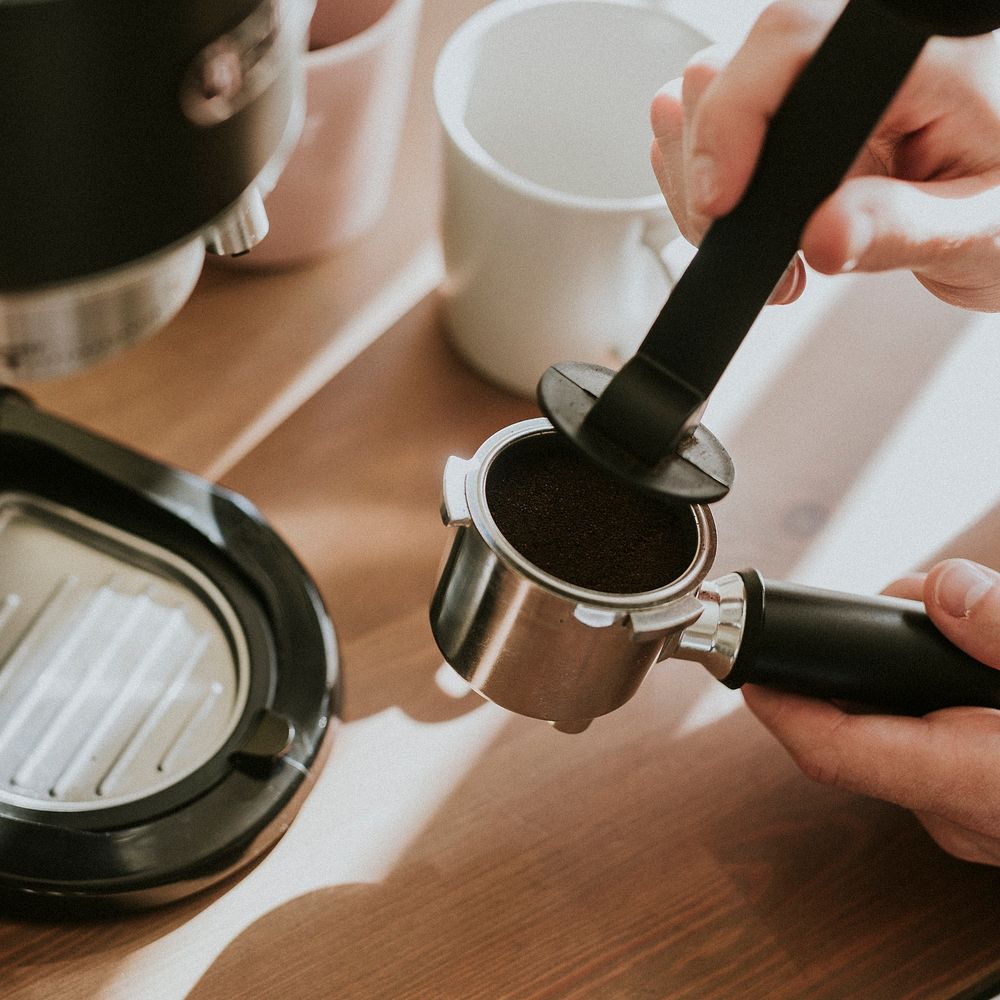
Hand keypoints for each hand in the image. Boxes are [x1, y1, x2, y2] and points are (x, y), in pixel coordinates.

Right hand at [651, 0, 999, 309]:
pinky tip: (754, 225)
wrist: (999, 215)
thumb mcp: (980, 226)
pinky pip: (695, 133)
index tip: (724, 203)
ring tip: (769, 247)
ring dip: (704, 187)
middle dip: (716, 175)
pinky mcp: (775, 111)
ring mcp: (802, 78)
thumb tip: (825, 236)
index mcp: (910, 45)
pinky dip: (703, 191)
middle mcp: (847, 47)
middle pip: (720, 74)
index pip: (788, 38)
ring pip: (691, 103)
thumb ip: (905, 227)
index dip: (734, 118)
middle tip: (769, 255)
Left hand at [743, 558, 999, 864]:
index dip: (778, 703)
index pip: (832, 750)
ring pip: (899, 732)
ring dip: (904, 669)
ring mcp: (970, 817)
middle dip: (861, 654)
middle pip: (862, 727)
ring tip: (943, 613)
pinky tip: (965, 654)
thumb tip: (945, 593)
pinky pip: (931, 745)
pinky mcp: (981, 806)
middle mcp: (959, 812)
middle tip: (896, 599)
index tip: (748, 665)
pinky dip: (933, 694)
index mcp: (973, 780)